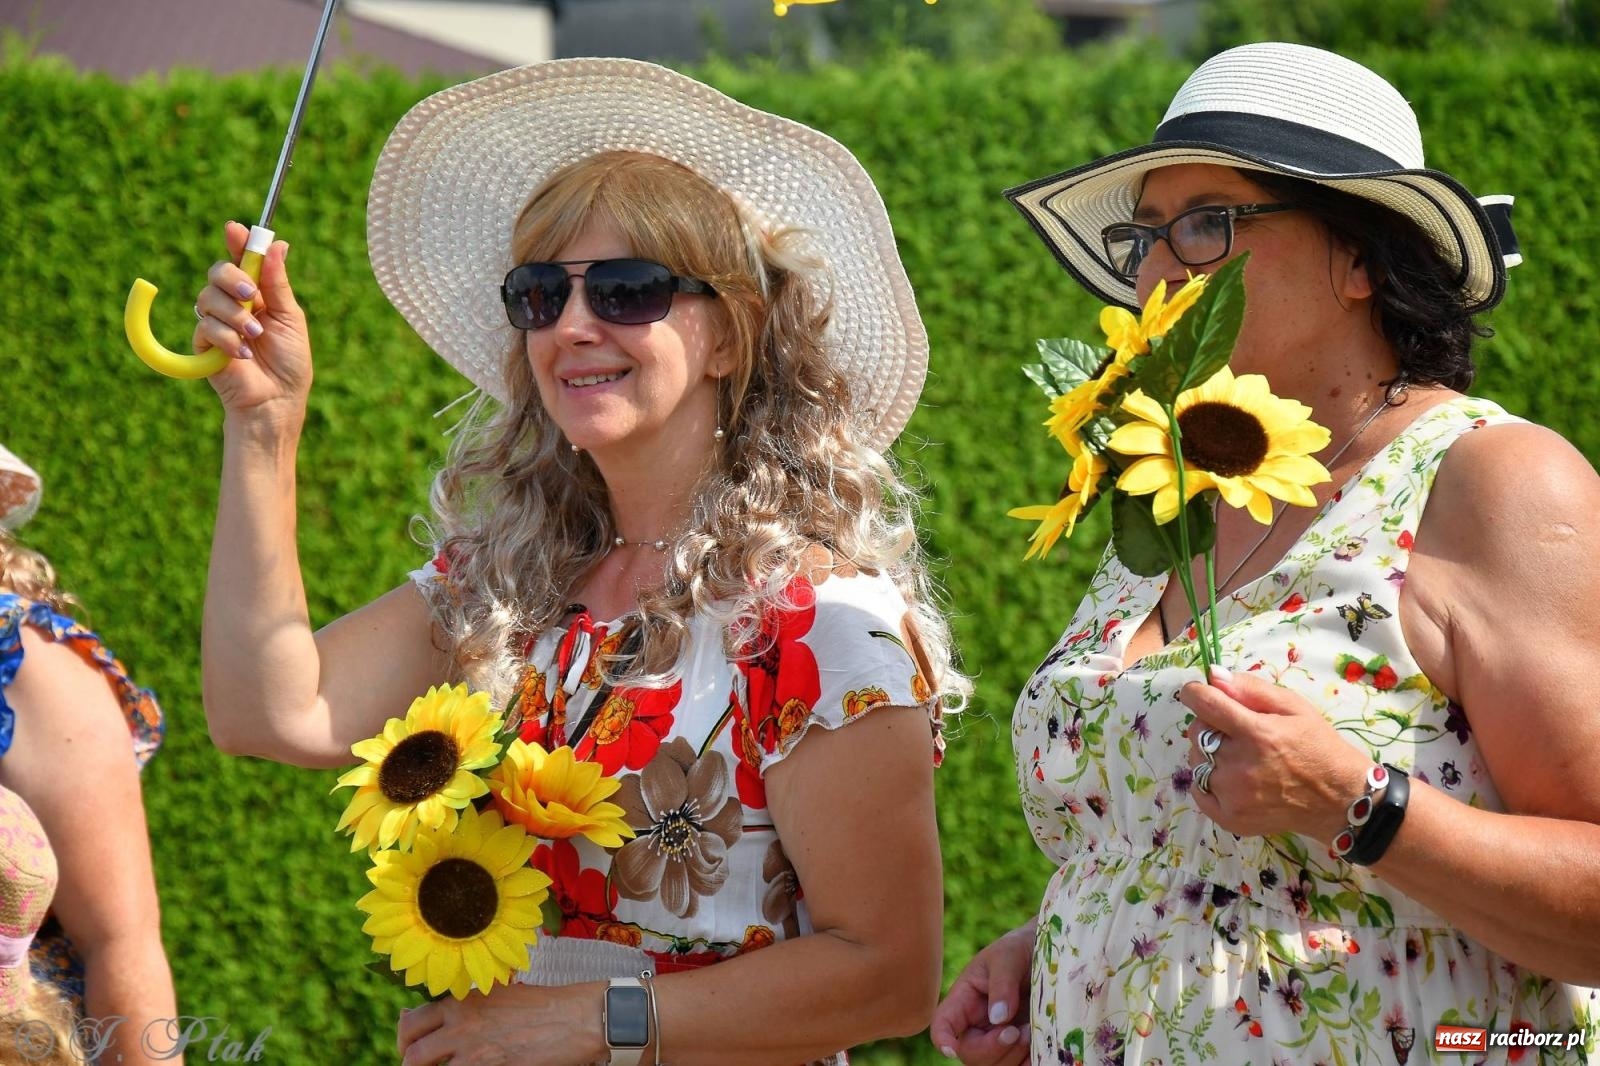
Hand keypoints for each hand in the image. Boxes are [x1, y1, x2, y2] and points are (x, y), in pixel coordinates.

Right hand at [193, 220, 312, 425]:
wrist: (277, 400)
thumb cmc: (290, 362)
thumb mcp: (290, 318)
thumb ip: (278, 283)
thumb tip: (278, 244)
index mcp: (257, 295)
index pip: (242, 260)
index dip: (238, 243)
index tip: (236, 229)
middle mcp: (234, 304)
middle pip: (217, 272)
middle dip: (232, 278)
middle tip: (250, 294)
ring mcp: (216, 323)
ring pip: (208, 297)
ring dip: (234, 315)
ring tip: (255, 334)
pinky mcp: (203, 344)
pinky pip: (204, 325)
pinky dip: (225, 338)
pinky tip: (241, 354)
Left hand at [397, 982, 607, 1065]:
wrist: (574, 1018)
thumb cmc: (540, 1005)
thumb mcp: (495, 995)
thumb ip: (459, 1008)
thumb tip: (419, 1018)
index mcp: (461, 1003)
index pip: (412, 1024)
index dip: (405, 1041)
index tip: (411, 1049)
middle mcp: (461, 1027)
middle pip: (413, 1055)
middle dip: (411, 1064)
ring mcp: (474, 1054)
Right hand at [929, 922, 1033, 1064]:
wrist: (1052, 954)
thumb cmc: (1021, 948)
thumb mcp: (1009, 956)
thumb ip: (1002, 984)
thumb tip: (998, 1018)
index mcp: (965, 1000)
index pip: (943, 1024)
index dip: (942, 1039)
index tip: (951, 1049)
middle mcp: (979, 1025)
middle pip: (970, 1054)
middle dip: (993, 1049)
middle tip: (1019, 1031)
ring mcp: (1000, 1039)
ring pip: (995, 1065)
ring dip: (1014, 1056)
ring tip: (1035, 1031)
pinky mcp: (1022, 1048)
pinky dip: (1030, 1062)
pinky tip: (1043, 1045)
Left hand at [1181, 667, 1371, 842]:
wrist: (1338, 799)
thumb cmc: (1317, 746)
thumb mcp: (1294, 706)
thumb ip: (1251, 688)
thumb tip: (1213, 676)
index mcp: (1257, 733)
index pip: (1205, 704)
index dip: (1195, 693)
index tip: (1199, 693)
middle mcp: (1240, 765)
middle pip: (1196, 732)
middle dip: (1209, 725)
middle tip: (1236, 732)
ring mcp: (1232, 795)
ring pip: (1196, 760)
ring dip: (1209, 753)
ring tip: (1240, 757)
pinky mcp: (1229, 817)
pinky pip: (1197, 789)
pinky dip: (1207, 781)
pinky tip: (1232, 779)